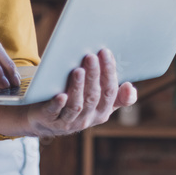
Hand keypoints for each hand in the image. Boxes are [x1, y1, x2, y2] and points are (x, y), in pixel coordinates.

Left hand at [21, 48, 135, 136]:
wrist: (45, 121)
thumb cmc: (76, 102)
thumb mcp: (97, 102)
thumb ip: (116, 96)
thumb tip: (130, 87)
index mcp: (101, 111)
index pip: (109, 91)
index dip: (109, 72)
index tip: (105, 52)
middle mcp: (87, 118)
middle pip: (93, 96)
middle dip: (94, 75)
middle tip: (91, 56)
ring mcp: (68, 122)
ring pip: (76, 105)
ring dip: (78, 87)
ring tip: (78, 70)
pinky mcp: (50, 120)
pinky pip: (55, 113)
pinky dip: (58, 104)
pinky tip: (60, 95)